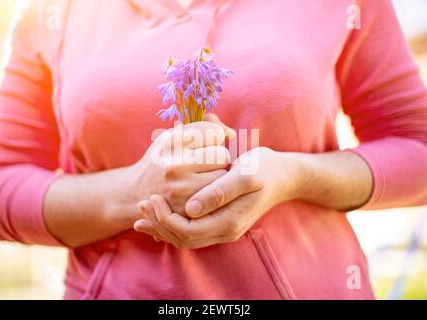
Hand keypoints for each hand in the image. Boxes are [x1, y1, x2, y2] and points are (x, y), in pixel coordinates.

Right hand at [130, 114, 234, 215]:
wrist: (135, 192)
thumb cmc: (162, 159)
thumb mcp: (174, 136)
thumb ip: (204, 127)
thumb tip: (232, 134)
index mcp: (172, 142)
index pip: (214, 133)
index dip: (213, 138)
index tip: (206, 143)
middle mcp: (175, 164)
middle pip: (223, 156)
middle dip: (219, 158)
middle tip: (207, 163)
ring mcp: (181, 189)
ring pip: (222, 178)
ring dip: (218, 177)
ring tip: (204, 177)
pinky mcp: (186, 208)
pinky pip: (215, 197)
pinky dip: (213, 194)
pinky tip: (202, 191)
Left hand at [134, 147, 303, 247]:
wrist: (284, 175)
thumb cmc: (264, 169)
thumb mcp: (245, 175)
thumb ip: (219, 193)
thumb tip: (191, 209)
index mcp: (229, 221)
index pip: (188, 231)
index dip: (165, 219)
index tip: (152, 198)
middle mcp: (226, 230)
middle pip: (183, 239)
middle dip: (159, 223)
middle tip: (142, 204)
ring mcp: (224, 228)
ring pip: (186, 238)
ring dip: (164, 225)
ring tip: (144, 211)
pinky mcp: (222, 220)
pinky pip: (193, 230)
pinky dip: (174, 224)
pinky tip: (161, 214)